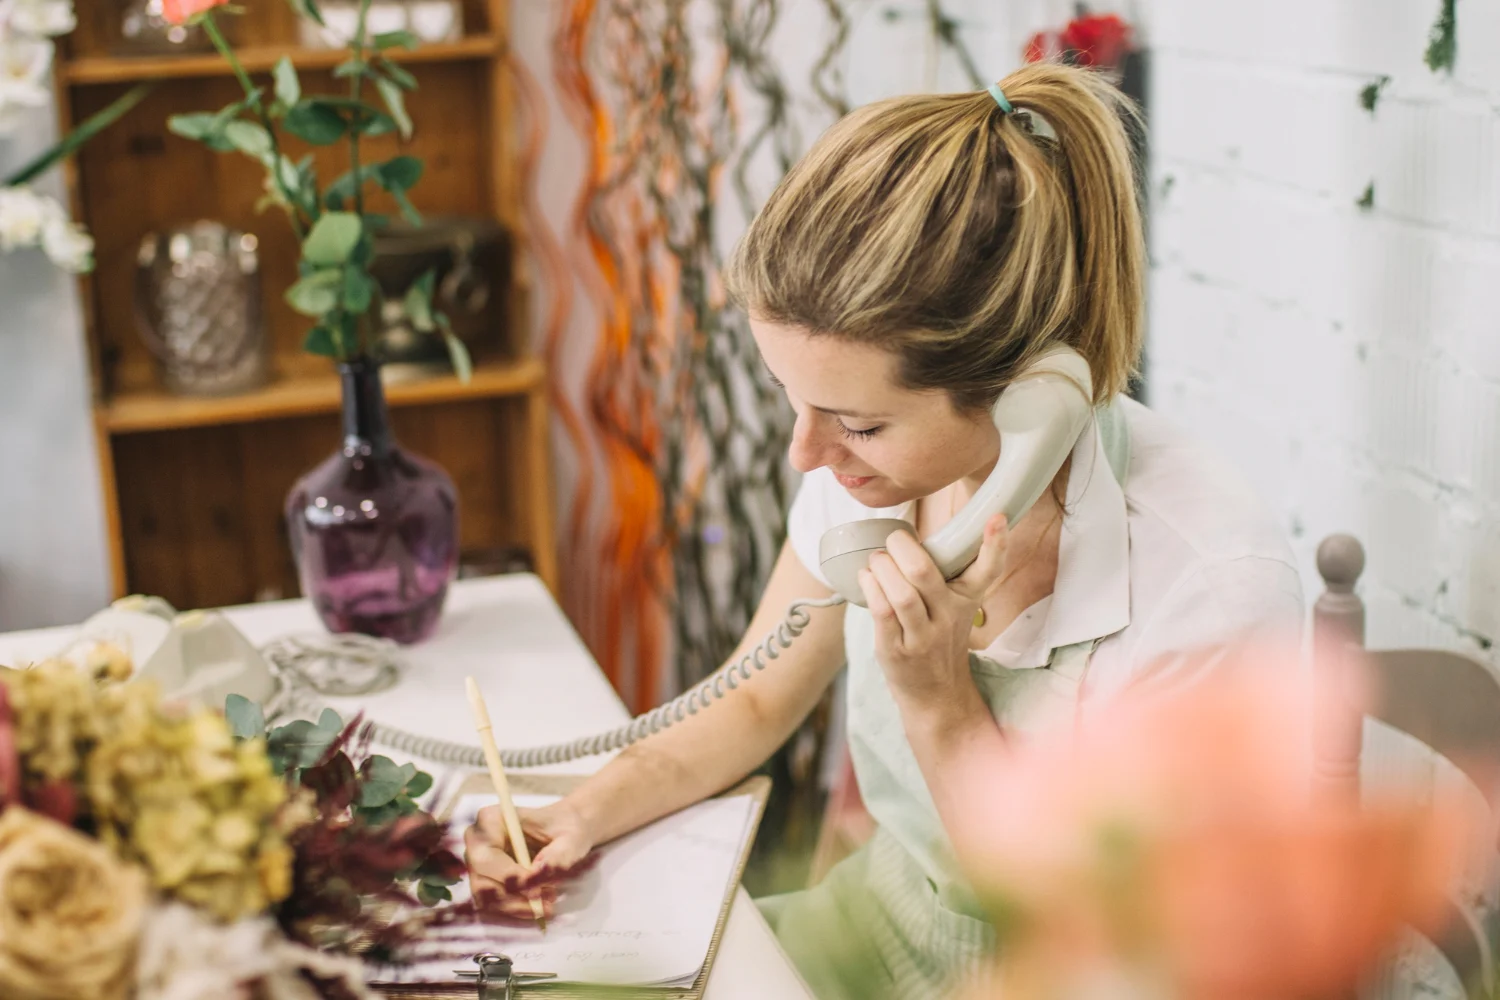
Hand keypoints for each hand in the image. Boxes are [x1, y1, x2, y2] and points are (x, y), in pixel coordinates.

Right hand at [464, 798, 594, 920]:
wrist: (568, 831)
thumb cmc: (567, 827)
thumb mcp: (572, 837)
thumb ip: (559, 854)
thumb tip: (539, 872)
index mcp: (491, 820)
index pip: (487, 856)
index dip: (507, 876)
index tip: (536, 888)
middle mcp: (478, 842)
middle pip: (482, 882)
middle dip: (514, 897)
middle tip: (545, 901)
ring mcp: (479, 864)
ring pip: (487, 899)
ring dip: (516, 907)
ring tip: (547, 904)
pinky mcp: (486, 882)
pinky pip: (494, 905)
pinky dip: (517, 910)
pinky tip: (539, 907)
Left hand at [858, 513, 1008, 713]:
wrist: (937, 692)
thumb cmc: (941, 636)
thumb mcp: (957, 606)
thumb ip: (945, 574)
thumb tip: (909, 534)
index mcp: (968, 599)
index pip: (988, 570)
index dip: (995, 543)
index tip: (997, 517)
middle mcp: (949, 617)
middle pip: (925, 573)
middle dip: (901, 547)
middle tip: (893, 540)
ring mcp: (923, 636)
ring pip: (901, 594)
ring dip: (882, 568)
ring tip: (876, 560)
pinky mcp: (897, 650)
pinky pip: (882, 612)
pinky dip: (870, 587)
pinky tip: (867, 578)